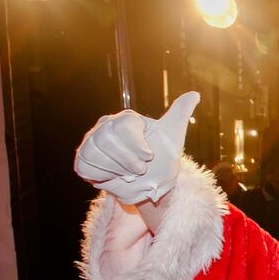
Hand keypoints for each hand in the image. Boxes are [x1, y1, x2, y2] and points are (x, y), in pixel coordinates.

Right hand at [74, 92, 199, 204]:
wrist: (151, 185)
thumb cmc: (162, 159)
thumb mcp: (173, 136)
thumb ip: (180, 114)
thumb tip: (195, 94)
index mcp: (126, 119)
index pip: (123, 125)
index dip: (136, 145)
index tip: (149, 156)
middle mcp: (105, 126)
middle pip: (106, 139)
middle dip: (127, 160)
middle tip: (140, 169)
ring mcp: (91, 142)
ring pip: (94, 153)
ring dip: (117, 170)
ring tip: (129, 173)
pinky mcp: (83, 160)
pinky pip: (86, 166)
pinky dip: (103, 176)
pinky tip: (114, 175)